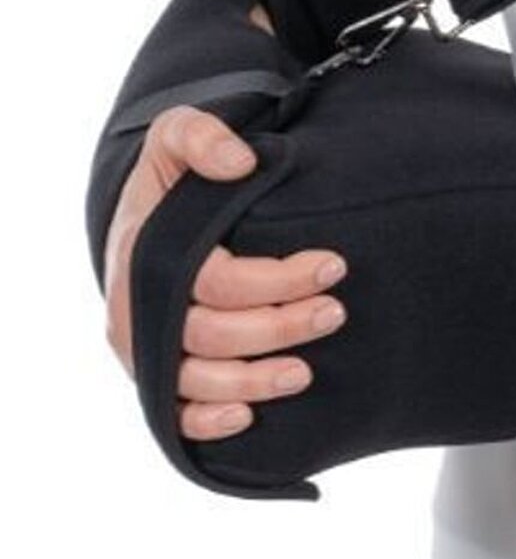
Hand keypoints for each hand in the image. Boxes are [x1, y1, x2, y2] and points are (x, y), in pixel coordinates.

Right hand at [103, 102, 347, 442]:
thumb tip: (241, 162)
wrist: (140, 220)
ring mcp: (144, 348)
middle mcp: (137, 310)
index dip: (277, 280)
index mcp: (143, 254)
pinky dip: (207, 422)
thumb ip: (200, 136)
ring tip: (306, 372)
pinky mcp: (153, 376)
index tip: (331, 264)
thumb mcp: (174, 137)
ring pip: (198, 381)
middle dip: (281, 327)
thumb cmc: (169, 182)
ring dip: (255, 380)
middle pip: (214, 334)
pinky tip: (247, 416)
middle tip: (335, 311)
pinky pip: (173, 415)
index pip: (217, 281)